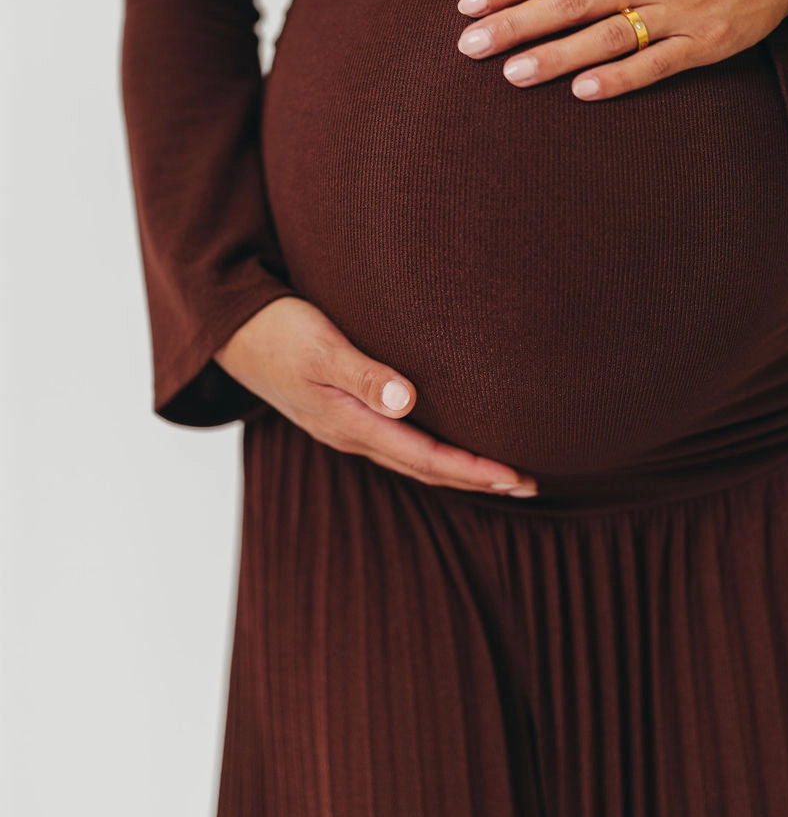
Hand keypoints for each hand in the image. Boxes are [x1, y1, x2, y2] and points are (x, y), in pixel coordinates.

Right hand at [213, 296, 537, 496]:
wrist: (231, 331)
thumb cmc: (278, 331)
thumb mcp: (320, 347)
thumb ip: (362, 373)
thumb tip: (406, 400)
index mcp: (351, 423)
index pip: (426, 457)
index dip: (473, 470)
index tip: (513, 478)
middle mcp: (353, 433)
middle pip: (427, 469)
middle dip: (477, 480)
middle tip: (527, 485)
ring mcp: (347, 427)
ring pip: (414, 459)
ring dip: (458, 470)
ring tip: (499, 474)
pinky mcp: (343, 413)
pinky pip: (399, 444)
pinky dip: (432, 453)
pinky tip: (446, 445)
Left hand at [455, 0, 787, 98]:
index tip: (468, 4)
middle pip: (571, 3)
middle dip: (517, 25)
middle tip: (469, 47)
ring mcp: (680, 12)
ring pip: (608, 37)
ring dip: (557, 57)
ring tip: (512, 75)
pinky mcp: (708, 44)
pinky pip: (658, 65)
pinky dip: (622, 78)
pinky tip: (583, 91)